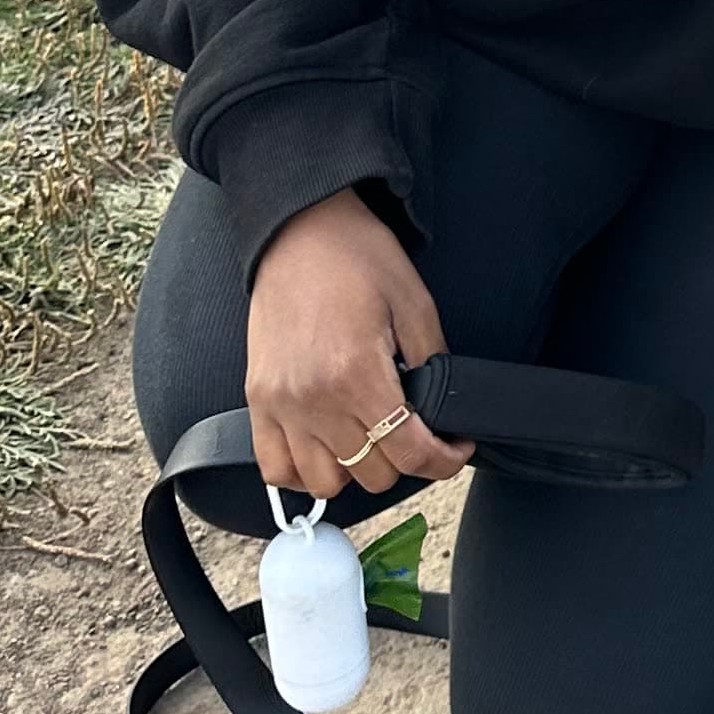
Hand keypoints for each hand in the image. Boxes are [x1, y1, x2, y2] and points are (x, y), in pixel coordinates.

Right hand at [245, 189, 470, 504]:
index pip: (409, 452)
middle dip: (404, 459)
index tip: (455, 449)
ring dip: (355, 470)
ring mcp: (281, 404)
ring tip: (370, 438)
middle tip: (415, 431)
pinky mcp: (257, 400)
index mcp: (357, 374)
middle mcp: (314, 399)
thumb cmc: (358, 259)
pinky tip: (328, 447)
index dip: (444, 460)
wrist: (299, 230)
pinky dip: (304, 471)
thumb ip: (433, 364)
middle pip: (371, 474)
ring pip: (324, 483)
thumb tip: (443, 411)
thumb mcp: (414, 304)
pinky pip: (276, 468)